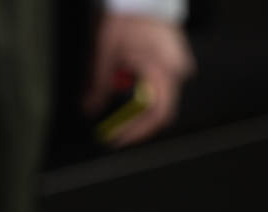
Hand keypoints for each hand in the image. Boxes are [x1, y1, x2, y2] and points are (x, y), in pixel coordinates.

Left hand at [84, 14, 194, 147]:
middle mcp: (177, 71)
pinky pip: (156, 88)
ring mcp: (176, 68)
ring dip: (134, 109)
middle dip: (134, 124)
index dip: (138, 131)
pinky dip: (138, 95)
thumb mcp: (106, 51)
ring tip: (115, 108)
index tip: (118, 139)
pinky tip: (123, 89)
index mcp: (166, 69)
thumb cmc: (126, 17)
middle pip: (158, 112)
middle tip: (112, 133)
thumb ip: (99, 84)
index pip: (158, 113)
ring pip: (156, 101)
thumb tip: (89, 109)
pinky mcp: (170, 65)